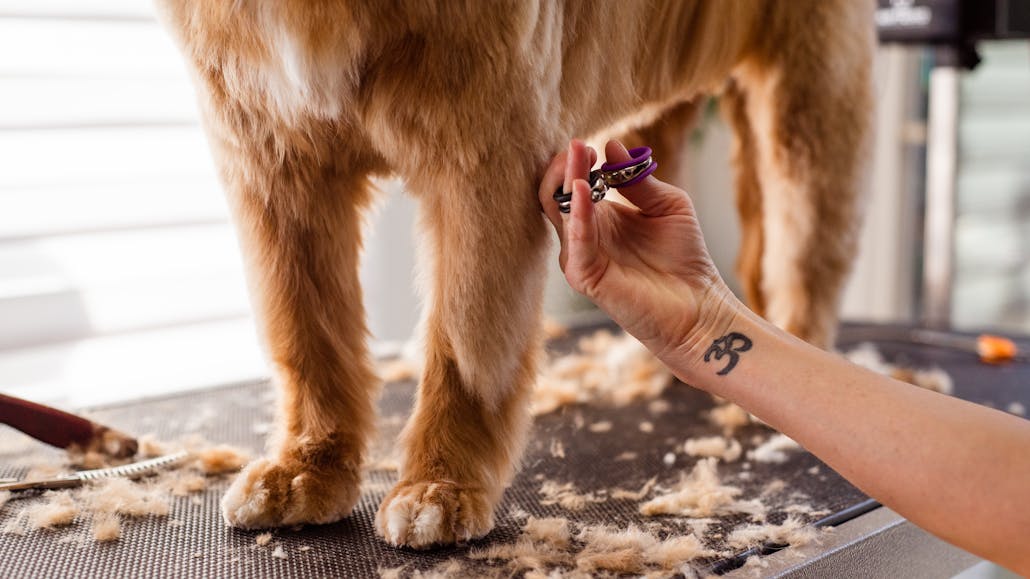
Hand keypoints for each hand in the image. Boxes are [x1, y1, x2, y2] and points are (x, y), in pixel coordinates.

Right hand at [539, 139, 733, 360]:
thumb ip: (639, 180)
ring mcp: (581, 257)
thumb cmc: (685, 259)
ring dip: (568, 181)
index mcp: (600, 218)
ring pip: (561, 213)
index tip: (591, 144)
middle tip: (578, 145)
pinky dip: (578, 214)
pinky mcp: (586, 277)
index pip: (573, 184)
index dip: (577, 163)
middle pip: (557, 195)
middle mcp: (584, 237)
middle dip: (564, 167)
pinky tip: (584, 190)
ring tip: (580, 155)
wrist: (700, 306)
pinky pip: (574, 242)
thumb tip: (612, 145)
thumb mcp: (667, 205)